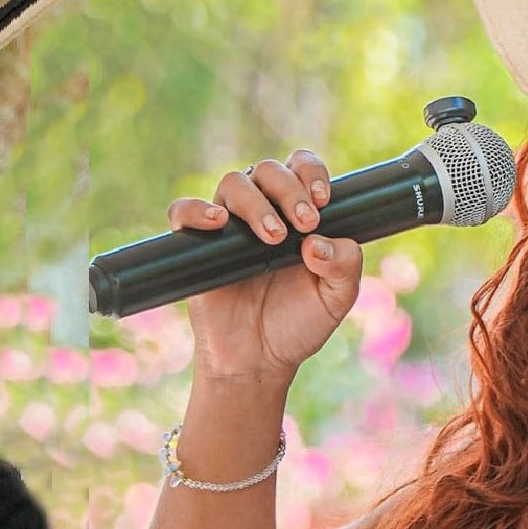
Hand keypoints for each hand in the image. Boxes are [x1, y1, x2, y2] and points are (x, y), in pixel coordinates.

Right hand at [167, 151, 362, 382]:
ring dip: (256, 203)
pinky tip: (218, 222)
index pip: (300, 167)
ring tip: (273, 237)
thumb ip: (344, 266)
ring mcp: (227, 227)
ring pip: (232, 183)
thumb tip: (317, 242)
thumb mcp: (336, 298)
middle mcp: (260, 211)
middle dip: (289, 190)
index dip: (311, 172)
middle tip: (305, 223)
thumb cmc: (297, 324)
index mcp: (296, 212)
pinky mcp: (194, 247)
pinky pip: (183, 212)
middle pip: (268, 170)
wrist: (258, 361)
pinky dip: (196, 210)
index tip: (323, 200)